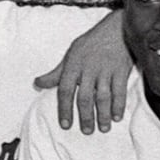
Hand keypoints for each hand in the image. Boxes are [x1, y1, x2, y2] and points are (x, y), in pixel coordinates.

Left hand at [34, 10, 129, 133]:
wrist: (118, 28)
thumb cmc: (92, 42)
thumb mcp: (71, 54)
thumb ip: (56, 72)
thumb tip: (38, 83)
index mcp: (73, 65)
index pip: (65, 90)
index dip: (64, 109)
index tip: (65, 124)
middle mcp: (89, 69)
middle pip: (85, 97)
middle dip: (85, 117)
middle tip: (86, 131)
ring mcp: (106, 70)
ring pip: (103, 97)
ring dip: (102, 114)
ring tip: (102, 128)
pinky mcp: (121, 70)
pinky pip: (119, 91)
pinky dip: (118, 105)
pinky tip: (116, 117)